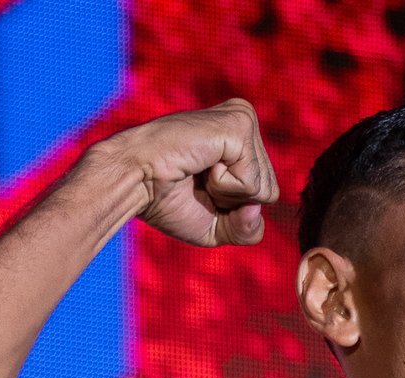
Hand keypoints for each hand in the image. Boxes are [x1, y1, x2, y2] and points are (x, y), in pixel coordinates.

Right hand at [102, 98, 279, 247]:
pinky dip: (224, 186)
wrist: (134, 182)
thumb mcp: (217, 228)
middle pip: (270, 192)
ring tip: (198, 170)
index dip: (234, 209)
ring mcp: (244, 119)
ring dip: (226, 193)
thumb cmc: (167, 201)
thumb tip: (258, 208)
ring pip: (264, 188)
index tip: (201, 188)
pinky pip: (251, 181)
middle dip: (233, 202)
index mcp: (243, 139)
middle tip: (198, 179)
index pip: (266, 195)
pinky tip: (201, 163)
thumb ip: (248, 229)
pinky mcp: (240, 124)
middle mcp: (246, 122)